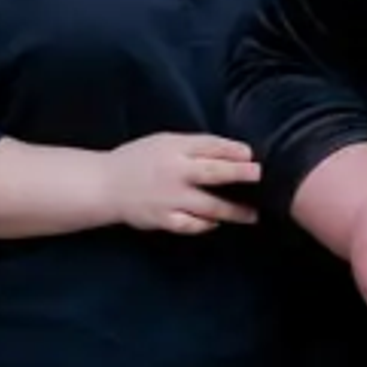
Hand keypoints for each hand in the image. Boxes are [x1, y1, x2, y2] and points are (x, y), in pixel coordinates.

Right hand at [105, 133, 262, 234]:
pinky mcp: (162, 219)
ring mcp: (169, 198)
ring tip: (253, 214)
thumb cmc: (140, 160)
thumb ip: (194, 147)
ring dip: (233, 210)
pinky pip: (191, 225)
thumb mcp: (165, 142)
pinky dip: (206, 225)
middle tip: (261, 176)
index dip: (233, 150)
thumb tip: (232, 153)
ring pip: (208, 206)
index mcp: (173, 147)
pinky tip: (217, 223)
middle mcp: (173, 172)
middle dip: (239, 174)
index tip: (252, 154)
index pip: (209, 145)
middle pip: (213, 173)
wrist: (105, 185)